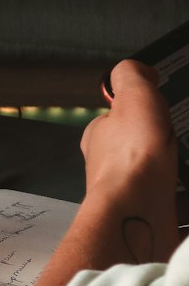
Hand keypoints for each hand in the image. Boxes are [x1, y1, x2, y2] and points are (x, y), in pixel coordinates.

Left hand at [81, 60, 178, 258]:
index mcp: (104, 138)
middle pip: (150, 149)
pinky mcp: (157, 217)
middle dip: (175, 143)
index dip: (147, 111)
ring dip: (185, 170)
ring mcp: (137, 195)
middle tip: (188, 137)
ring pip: (168, 179)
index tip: (171, 105)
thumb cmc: (130, 159)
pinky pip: (181, 207)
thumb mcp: (132, 96)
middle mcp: (116, 168)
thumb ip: (131, 75)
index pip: (121, 118)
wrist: (137, 214)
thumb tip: (137, 68)